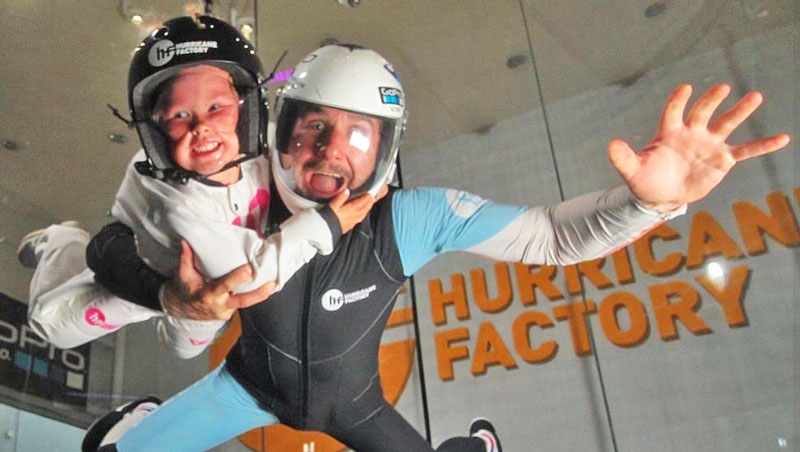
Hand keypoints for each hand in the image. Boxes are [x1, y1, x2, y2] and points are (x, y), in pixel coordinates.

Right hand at [161, 240, 275, 319]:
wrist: (183, 310)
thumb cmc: (186, 290)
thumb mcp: (183, 275)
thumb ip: (186, 258)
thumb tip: (186, 241)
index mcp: (208, 295)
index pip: (224, 286)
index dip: (237, 278)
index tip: (249, 269)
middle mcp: (220, 305)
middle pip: (242, 302)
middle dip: (258, 294)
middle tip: (271, 284)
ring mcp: (227, 311)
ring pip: (246, 303)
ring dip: (261, 294)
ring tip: (274, 283)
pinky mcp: (231, 312)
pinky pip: (243, 302)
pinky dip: (254, 295)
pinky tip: (264, 286)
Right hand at [328, 184, 389, 233]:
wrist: (325, 230)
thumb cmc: (328, 218)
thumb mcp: (332, 205)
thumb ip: (340, 198)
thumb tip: (347, 191)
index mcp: (350, 209)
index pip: (362, 202)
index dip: (366, 197)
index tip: (370, 193)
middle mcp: (354, 215)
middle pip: (365, 208)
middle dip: (369, 202)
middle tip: (372, 197)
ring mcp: (353, 221)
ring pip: (363, 214)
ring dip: (368, 208)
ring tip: (370, 204)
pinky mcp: (350, 225)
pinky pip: (360, 219)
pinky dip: (363, 214)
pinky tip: (362, 214)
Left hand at [607, 84, 790, 211]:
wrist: (661, 196)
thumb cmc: (646, 180)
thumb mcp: (632, 171)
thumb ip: (623, 157)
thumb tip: (611, 144)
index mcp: (669, 132)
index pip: (673, 111)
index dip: (678, 101)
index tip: (685, 89)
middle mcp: (691, 133)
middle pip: (703, 112)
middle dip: (711, 100)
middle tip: (723, 88)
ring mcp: (709, 144)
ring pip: (726, 124)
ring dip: (740, 111)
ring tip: (756, 96)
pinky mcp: (722, 160)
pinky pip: (746, 150)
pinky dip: (763, 145)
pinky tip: (783, 138)